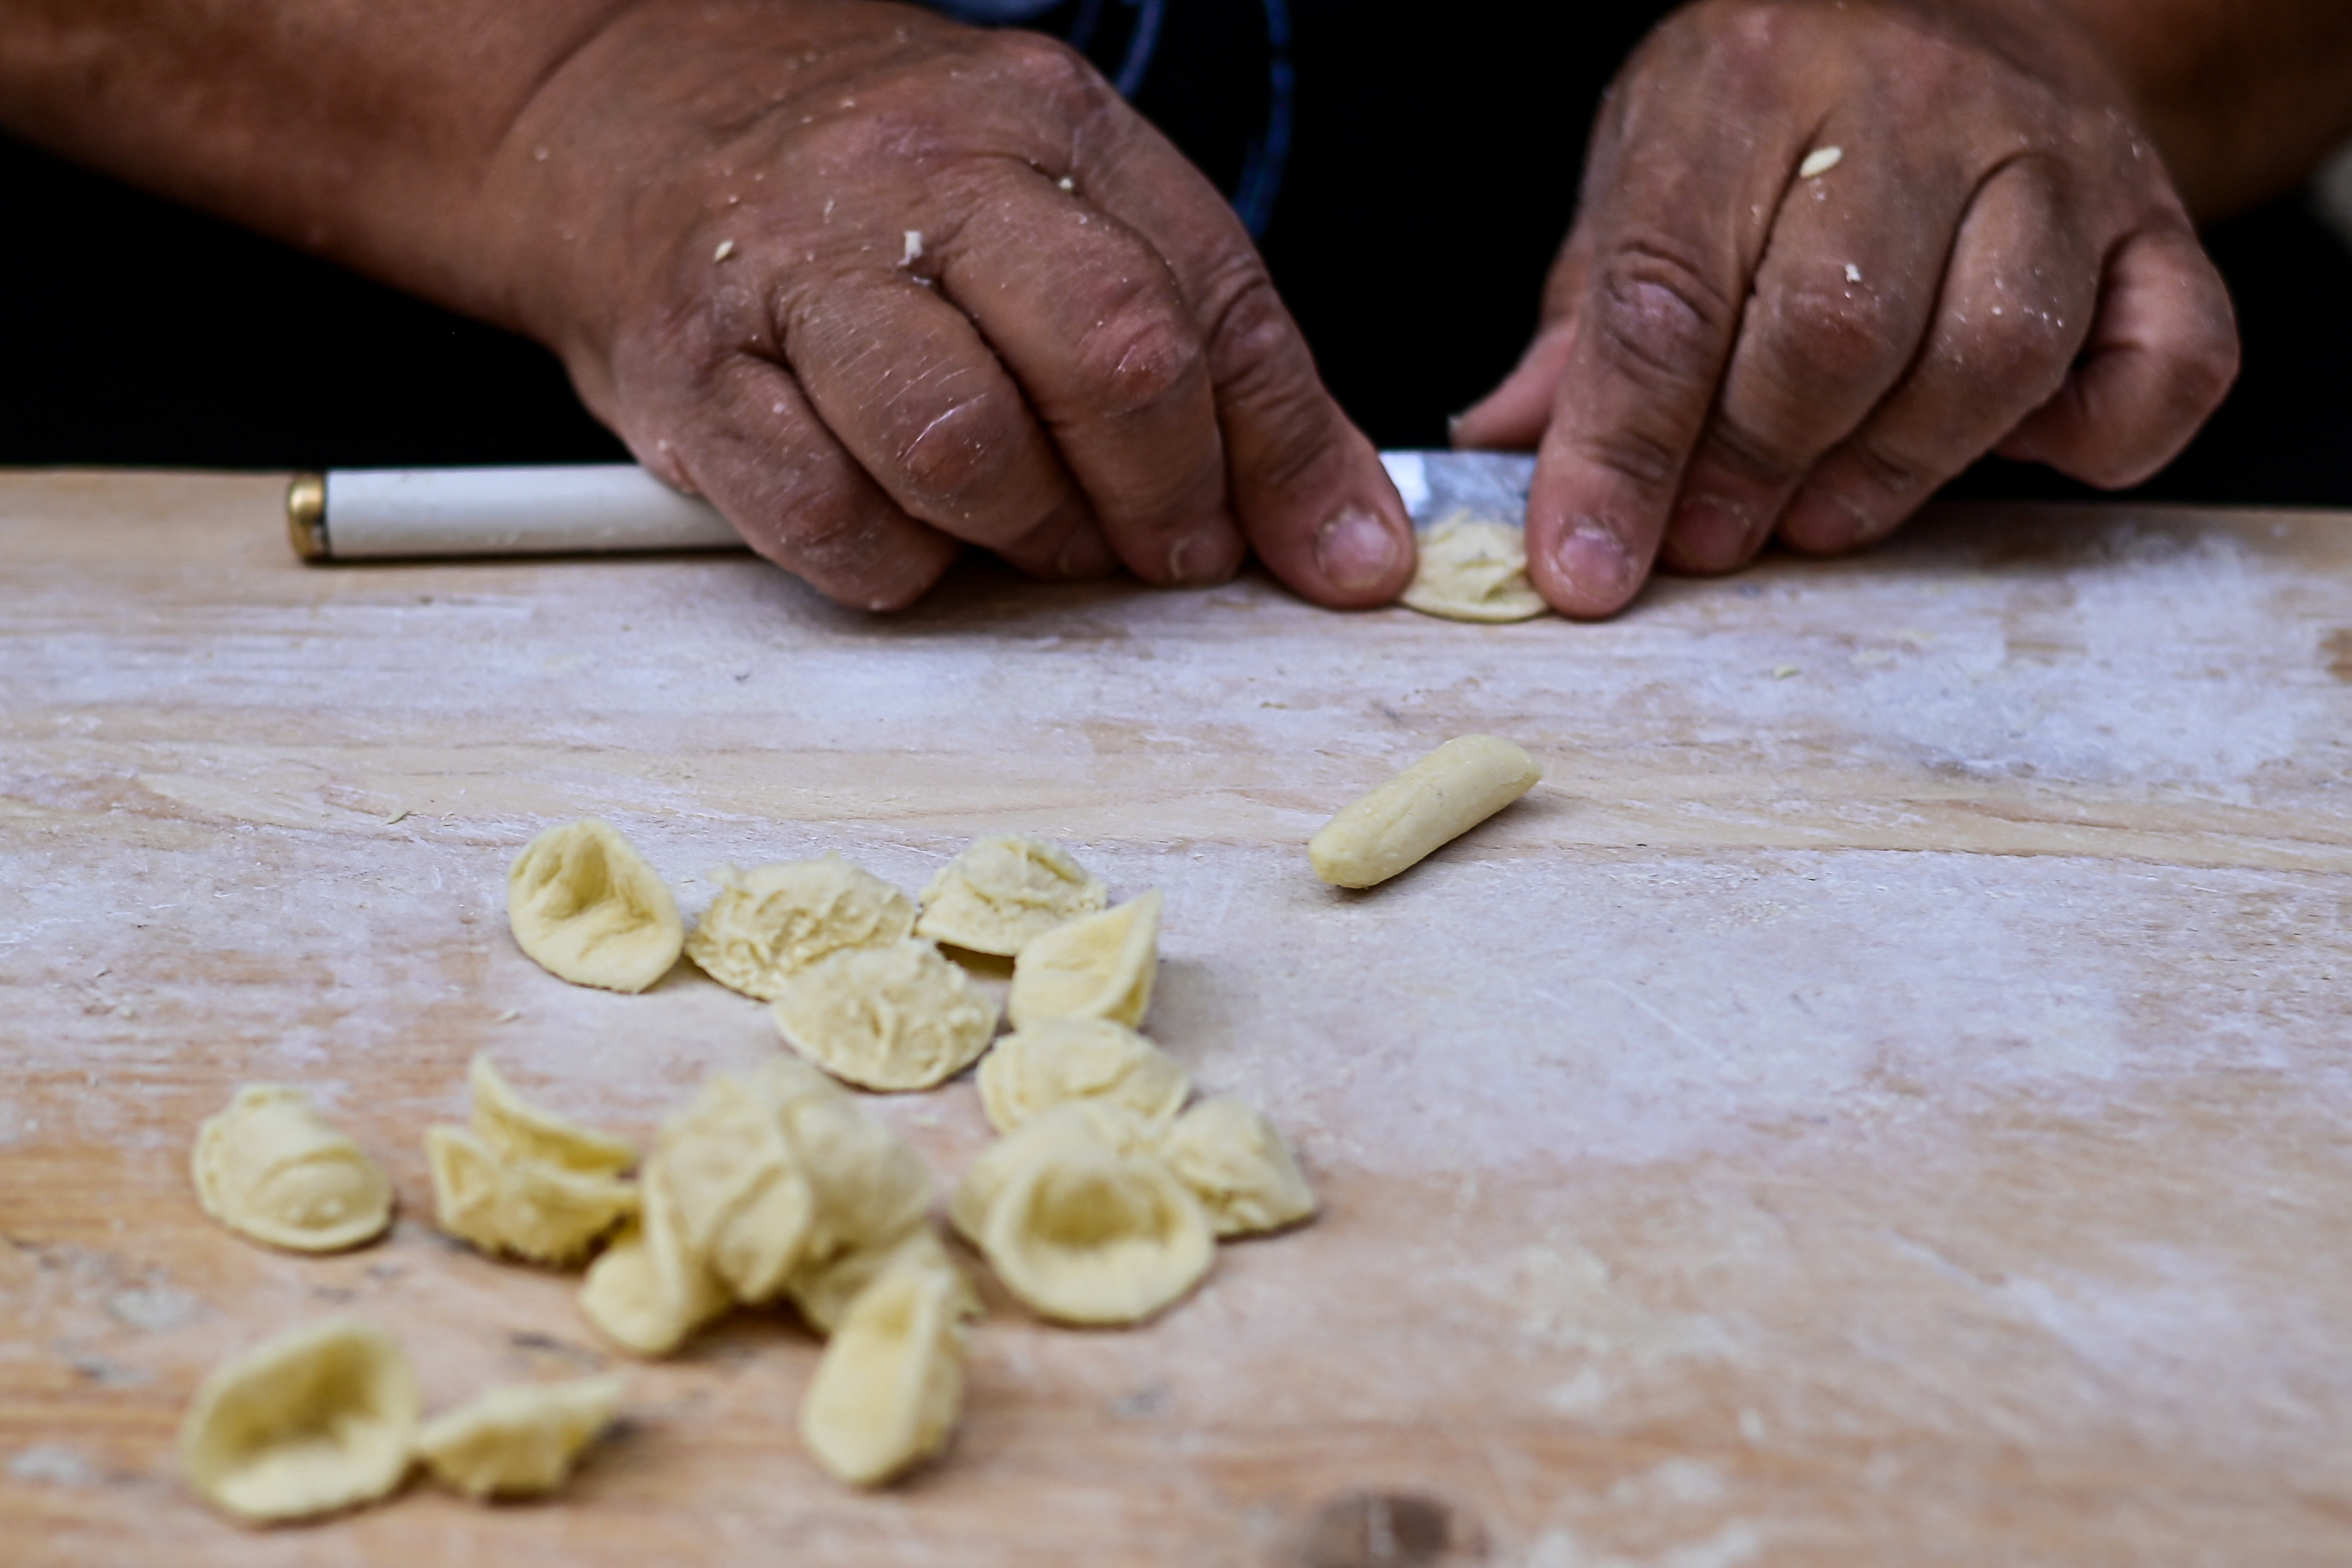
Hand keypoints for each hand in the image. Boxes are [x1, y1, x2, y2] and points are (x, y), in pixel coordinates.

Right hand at [476, 0, 1413, 609]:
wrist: (624, 117)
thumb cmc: (876, 192)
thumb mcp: (1060, 211)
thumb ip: (1214, 360)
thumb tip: (1356, 548)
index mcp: (1044, 123)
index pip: (1213, 298)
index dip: (1283, 457)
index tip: (1316, 559)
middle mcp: (919, 176)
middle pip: (1105, 356)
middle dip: (1162, 498)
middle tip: (1160, 551)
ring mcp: (794, 271)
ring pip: (960, 446)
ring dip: (1026, 534)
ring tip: (1027, 532)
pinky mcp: (692, 375)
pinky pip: (829, 521)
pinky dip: (895, 564)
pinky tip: (905, 529)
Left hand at [1452, 0, 2239, 616]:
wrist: (1980, 14)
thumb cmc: (1789, 119)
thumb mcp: (1654, 170)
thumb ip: (1589, 317)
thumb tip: (1508, 450)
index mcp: (1749, 79)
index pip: (1667, 293)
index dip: (1620, 453)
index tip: (1585, 566)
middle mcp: (1915, 101)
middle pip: (1833, 333)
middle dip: (1753, 469)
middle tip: (1710, 537)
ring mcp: (2057, 159)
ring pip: (1995, 353)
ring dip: (1895, 472)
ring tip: (1821, 512)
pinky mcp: (2161, 226)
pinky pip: (2167, 365)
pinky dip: (2093, 441)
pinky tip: (2010, 451)